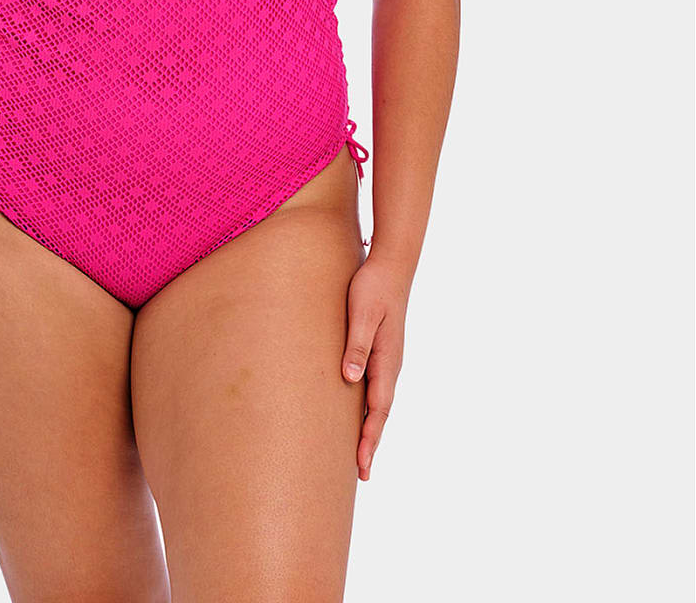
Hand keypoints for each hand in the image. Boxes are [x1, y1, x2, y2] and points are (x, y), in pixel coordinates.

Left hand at [341, 250, 410, 480]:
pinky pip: (376, 388)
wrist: (391, 266)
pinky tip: (360, 414)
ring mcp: (387, 360)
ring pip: (379, 403)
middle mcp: (390, 365)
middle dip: (371, 443)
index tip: (361, 464)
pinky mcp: (381, 351)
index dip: (369, 437)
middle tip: (362, 474)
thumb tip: (350, 379)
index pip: (377, 409)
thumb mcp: (361, 314)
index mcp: (386, 361)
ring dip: (371, 428)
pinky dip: (370, 409)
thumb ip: (357, 346)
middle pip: (380, 413)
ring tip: (361, 454)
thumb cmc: (372, 288)